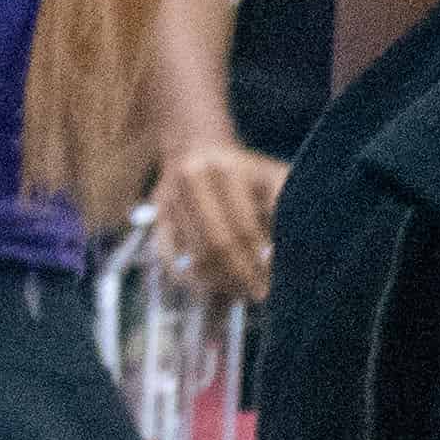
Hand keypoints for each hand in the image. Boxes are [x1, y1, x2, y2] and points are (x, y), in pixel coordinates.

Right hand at [154, 138, 286, 303]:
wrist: (197, 145)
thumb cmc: (247, 172)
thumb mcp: (272, 178)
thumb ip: (281, 211)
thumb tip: (276, 261)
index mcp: (230, 168)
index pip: (245, 225)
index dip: (260, 258)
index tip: (274, 280)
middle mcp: (196, 178)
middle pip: (219, 242)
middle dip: (241, 275)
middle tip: (258, 294)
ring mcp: (172, 196)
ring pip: (195, 254)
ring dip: (219, 282)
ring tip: (240, 293)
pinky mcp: (157, 214)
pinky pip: (169, 257)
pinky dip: (189, 278)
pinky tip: (210, 287)